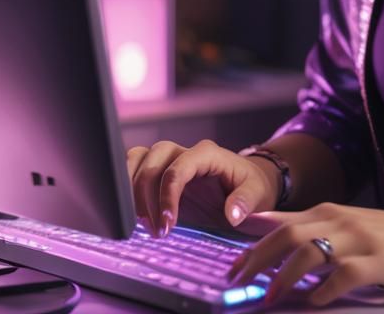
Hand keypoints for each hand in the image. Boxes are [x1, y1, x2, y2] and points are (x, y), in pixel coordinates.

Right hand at [126, 138, 279, 236]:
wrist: (247, 184)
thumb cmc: (251, 187)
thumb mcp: (257, 194)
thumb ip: (246, 201)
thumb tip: (232, 214)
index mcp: (207, 153)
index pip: (178, 168)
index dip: (167, 196)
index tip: (167, 226)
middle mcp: (185, 152)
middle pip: (153, 161)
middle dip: (146, 197)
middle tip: (155, 231)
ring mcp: (170, 159)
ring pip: (137, 159)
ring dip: (131, 191)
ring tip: (142, 224)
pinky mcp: (159, 171)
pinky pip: (134, 168)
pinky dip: (126, 187)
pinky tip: (133, 214)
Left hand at [226, 202, 383, 306]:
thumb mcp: (363, 232)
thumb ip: (328, 237)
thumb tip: (290, 255)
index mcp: (337, 212)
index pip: (284, 220)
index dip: (252, 240)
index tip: (229, 263)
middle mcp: (344, 219)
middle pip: (286, 233)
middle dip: (254, 258)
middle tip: (232, 283)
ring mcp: (363, 238)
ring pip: (307, 251)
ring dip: (281, 278)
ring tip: (266, 302)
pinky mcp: (382, 260)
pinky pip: (342, 274)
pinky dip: (322, 291)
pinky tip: (314, 304)